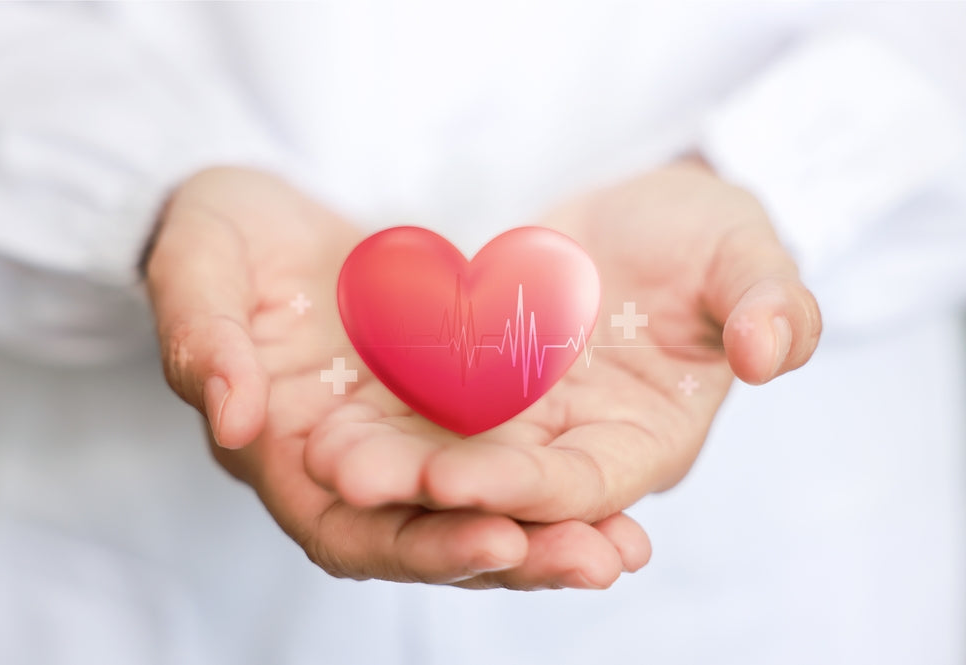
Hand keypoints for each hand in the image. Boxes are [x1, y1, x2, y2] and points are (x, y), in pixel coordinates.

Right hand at [144, 167, 649, 588]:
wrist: (264, 209)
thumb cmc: (215, 236)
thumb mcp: (195, 268)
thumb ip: (205, 341)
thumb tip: (233, 420)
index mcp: (282, 455)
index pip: (349, 530)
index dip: (418, 546)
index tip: (496, 540)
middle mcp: (351, 467)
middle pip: (431, 536)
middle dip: (513, 555)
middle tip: (596, 561)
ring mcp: (405, 438)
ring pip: (479, 505)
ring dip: (550, 531)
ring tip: (625, 548)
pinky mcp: (446, 401)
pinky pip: (505, 446)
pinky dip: (555, 474)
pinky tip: (620, 486)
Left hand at [303, 158, 821, 524]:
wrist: (634, 208)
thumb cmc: (699, 237)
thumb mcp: (742, 251)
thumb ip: (770, 302)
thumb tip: (773, 351)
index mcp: (645, 439)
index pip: (583, 485)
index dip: (525, 491)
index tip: (453, 484)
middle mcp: (572, 447)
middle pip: (501, 491)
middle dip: (432, 497)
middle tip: (356, 482)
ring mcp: (515, 421)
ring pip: (447, 462)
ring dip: (387, 470)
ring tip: (324, 459)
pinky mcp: (469, 386)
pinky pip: (416, 412)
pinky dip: (377, 421)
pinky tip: (323, 417)